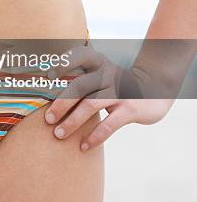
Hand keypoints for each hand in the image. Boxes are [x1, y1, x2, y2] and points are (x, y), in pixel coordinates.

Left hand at [45, 45, 172, 149]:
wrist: (155, 88)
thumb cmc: (115, 83)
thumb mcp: (101, 73)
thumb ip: (80, 78)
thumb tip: (46, 92)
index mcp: (98, 62)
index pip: (80, 55)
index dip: (64, 62)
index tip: (48, 75)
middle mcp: (107, 73)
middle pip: (79, 86)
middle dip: (61, 104)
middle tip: (47, 119)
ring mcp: (120, 91)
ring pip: (91, 105)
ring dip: (72, 122)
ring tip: (59, 134)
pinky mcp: (130, 109)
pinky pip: (109, 124)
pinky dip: (95, 136)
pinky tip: (84, 146)